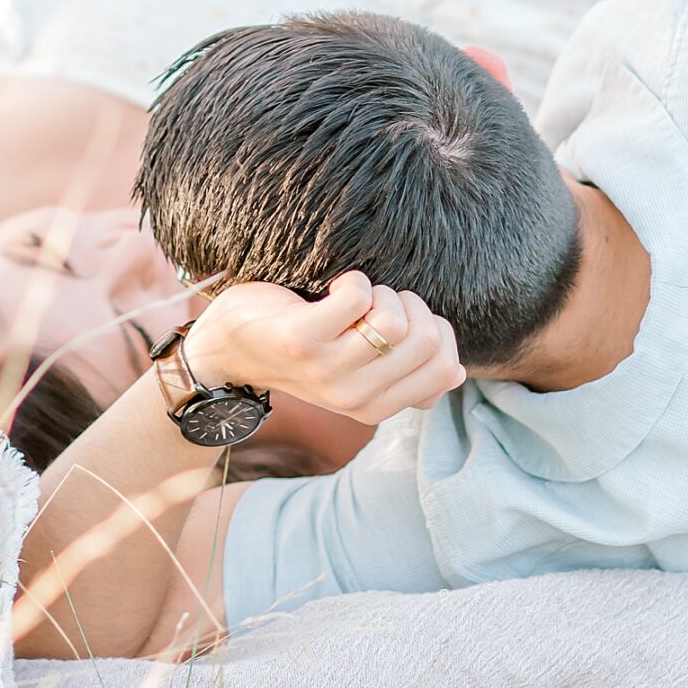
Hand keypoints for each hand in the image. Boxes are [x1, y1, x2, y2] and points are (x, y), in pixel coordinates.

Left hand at [183, 271, 463, 426]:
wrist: (229, 346)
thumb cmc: (303, 344)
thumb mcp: (356, 370)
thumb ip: (404, 373)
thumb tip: (458, 372)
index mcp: (376, 407)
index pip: (447, 368)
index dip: (437, 330)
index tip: (402, 319)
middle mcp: (356, 398)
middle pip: (426, 339)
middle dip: (410, 305)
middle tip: (373, 304)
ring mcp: (329, 372)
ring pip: (397, 321)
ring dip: (380, 293)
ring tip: (349, 299)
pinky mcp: (303, 342)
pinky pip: (359, 297)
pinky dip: (352, 280)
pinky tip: (331, 290)